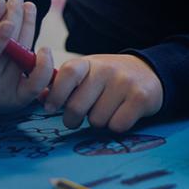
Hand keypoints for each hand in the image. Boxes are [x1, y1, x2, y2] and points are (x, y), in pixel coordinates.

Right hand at [0, 0, 54, 115]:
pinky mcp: (21, 100)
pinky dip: (44, 63)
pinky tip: (43, 48)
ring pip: (24, 57)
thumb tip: (1, 2)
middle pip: (8, 51)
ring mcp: (5, 95)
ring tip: (26, 7)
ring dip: (28, 28)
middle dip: (16, 21)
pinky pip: (38, 82)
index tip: (9, 22)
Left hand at [43, 54, 162, 131]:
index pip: (66, 73)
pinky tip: (122, 114)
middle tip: (82, 116)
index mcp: (88, 63)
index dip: (55, 94)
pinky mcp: (141, 97)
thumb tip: (39, 97)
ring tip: (108, 110)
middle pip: (76, 107)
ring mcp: (125, 82)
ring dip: (100, 122)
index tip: (51, 108)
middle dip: (74, 119)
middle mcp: (107, 69)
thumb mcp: (86, 75)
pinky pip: (118, 125)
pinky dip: (118, 126)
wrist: (149, 72)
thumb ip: (62, 85)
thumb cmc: (109, 79)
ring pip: (97, 120)